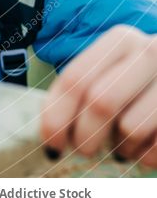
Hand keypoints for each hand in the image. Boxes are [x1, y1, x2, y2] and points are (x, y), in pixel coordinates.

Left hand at [40, 25, 156, 167]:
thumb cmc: (134, 84)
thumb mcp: (107, 74)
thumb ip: (78, 93)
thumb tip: (51, 138)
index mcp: (119, 40)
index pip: (76, 79)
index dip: (56, 117)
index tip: (51, 146)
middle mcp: (149, 52)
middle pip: (101, 102)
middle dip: (85, 136)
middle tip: (84, 150)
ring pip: (131, 127)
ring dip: (120, 148)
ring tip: (121, 146)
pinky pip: (155, 149)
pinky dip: (144, 157)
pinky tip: (143, 147)